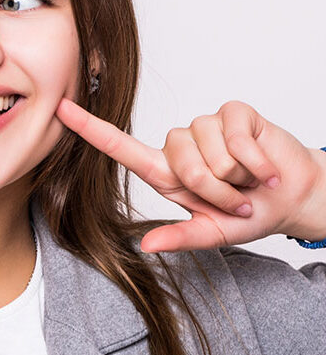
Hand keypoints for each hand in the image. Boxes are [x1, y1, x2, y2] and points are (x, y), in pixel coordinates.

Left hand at [56, 98, 324, 252]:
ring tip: (248, 181)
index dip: (90, 128)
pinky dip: (256, 162)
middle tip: (234, 198)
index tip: (61, 109)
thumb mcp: (212, 233)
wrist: (292, 196)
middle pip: (180, 163)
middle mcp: (179, 145)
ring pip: (210, 152)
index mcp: (165, 173)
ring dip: (236, 176)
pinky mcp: (233, 113)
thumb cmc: (247, 213)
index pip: (120, 146)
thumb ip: (180, 237)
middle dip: (214, 189)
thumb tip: (145, 245)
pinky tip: (263, 169)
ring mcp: (206, 125)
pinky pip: (236, 137)